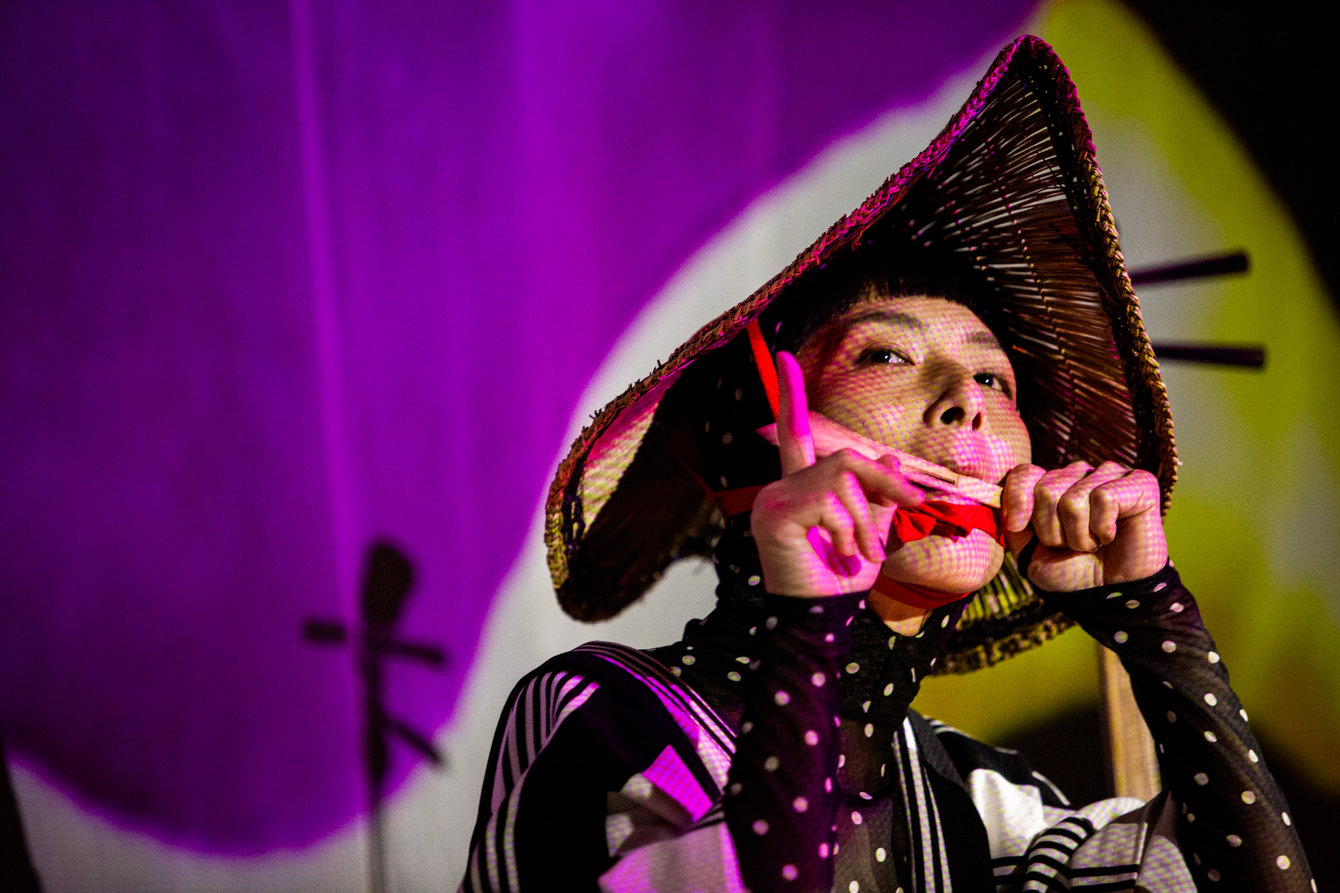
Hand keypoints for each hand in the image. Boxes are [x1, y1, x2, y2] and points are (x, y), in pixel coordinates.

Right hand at [750, 352, 924, 596]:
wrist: (819, 622)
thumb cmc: (840, 583)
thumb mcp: (871, 533)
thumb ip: (877, 496)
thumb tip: (887, 458)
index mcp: (800, 487)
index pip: (796, 434)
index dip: (790, 395)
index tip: (783, 357)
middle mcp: (781, 486)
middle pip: (845, 458)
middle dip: (886, 482)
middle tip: (911, 508)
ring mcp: (772, 498)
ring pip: (842, 480)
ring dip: (865, 520)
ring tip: (859, 554)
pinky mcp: (773, 514)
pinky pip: (829, 502)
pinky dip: (847, 531)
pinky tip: (839, 556)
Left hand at [1000, 461, 1167, 590]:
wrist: (1110, 596)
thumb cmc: (1070, 570)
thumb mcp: (1027, 548)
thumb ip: (1010, 518)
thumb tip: (996, 493)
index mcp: (1050, 482)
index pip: (1023, 473)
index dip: (1017, 503)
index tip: (1020, 528)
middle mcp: (1078, 473)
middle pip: (1046, 489)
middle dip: (1053, 531)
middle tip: (1071, 545)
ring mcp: (1109, 473)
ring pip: (1073, 499)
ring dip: (1079, 536)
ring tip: (1093, 544)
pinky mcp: (1139, 482)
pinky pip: (1105, 497)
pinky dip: (1103, 529)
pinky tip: (1112, 535)